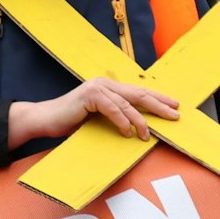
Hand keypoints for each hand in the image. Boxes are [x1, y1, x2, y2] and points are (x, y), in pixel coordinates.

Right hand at [9, 77, 179, 148]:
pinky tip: (127, 133)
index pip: (138, 92)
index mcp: (107, 87)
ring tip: (147, 134)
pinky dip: (122, 122)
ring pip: (127, 103)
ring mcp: (97, 88)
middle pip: (138, 94)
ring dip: (140, 121)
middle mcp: (104, 84)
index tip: (174, 106)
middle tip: (175, 115)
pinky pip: (113, 109)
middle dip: (159, 105)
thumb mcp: (98, 118)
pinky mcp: (89, 96)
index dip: (157, 98)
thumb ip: (115, 116)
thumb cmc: (70, 122)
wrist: (44, 120)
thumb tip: (138, 126)